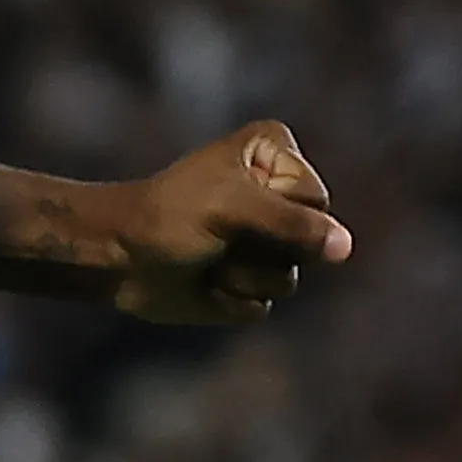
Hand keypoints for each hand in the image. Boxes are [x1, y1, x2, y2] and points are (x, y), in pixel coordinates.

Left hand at [106, 121, 352, 325]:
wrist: (117, 258)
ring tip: (207, 258)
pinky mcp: (250, 284)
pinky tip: (202, 283)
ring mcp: (266, 243)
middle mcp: (278, 197)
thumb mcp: (232, 207)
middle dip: (262, 246)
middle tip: (219, 234)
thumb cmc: (168, 217)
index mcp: (276, 156)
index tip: (229, 203)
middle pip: (314, 242)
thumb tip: (344, 248)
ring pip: (290, 279)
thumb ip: (292, 222)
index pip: (317, 200)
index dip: (278, 212)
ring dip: (242, 275)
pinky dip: (229, 299)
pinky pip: (264, 305)